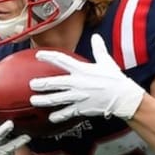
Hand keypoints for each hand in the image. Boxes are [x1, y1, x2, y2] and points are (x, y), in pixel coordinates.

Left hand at [29, 34, 145, 123]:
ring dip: (43, 100)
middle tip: (31, 84)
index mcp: (81, 69)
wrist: (123, 97)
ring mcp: (78, 97)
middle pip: (54, 83)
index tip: (38, 55)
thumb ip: (98, 49)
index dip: (48, 56)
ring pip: (56, 99)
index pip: (61, 60)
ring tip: (34, 101)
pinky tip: (51, 117)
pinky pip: (66, 112)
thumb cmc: (115, 79)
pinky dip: (58, 116)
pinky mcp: (81, 108)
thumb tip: (96, 37)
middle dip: (41, 84)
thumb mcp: (106, 61)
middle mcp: (77, 83)